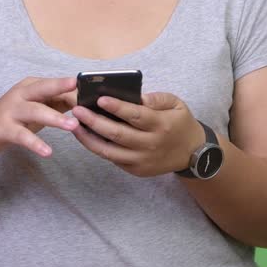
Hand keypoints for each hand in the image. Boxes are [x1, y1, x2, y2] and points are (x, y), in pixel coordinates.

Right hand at [0, 76, 79, 156]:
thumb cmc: (16, 116)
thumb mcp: (37, 105)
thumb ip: (58, 102)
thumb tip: (86, 101)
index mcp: (31, 85)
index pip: (55, 85)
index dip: (74, 90)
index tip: (94, 94)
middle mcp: (20, 94)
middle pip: (43, 89)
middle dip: (61, 89)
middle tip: (80, 93)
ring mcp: (11, 111)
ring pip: (35, 111)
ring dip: (55, 118)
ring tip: (73, 126)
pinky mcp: (3, 129)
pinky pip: (22, 136)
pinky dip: (35, 144)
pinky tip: (48, 152)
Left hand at [71, 92, 205, 176]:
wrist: (192, 153)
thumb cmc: (180, 123)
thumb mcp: (176, 104)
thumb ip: (157, 98)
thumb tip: (136, 96)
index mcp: (162, 125)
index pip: (136, 116)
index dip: (117, 107)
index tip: (100, 99)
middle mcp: (150, 145)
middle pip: (117, 134)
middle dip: (94, 122)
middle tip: (77, 110)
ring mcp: (141, 160)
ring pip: (109, 151)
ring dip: (89, 138)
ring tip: (74, 125)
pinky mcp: (135, 170)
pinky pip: (112, 159)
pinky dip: (97, 148)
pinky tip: (87, 136)